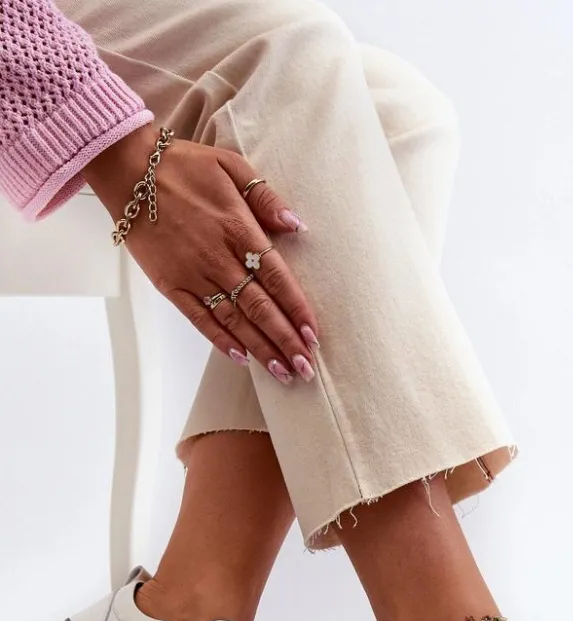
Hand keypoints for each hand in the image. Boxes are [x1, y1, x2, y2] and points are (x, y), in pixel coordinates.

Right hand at [84, 124, 318, 382]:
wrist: (128, 170)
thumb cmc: (184, 166)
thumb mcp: (231, 166)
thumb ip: (265, 197)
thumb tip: (296, 225)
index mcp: (238, 228)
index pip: (276, 277)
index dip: (296, 309)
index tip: (313, 335)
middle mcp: (218, 258)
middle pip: (259, 307)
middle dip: (284, 340)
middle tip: (305, 367)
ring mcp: (193, 274)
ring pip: (233, 320)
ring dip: (259, 349)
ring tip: (281, 372)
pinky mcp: (170, 285)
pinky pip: (199, 319)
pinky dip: (220, 340)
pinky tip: (240, 358)